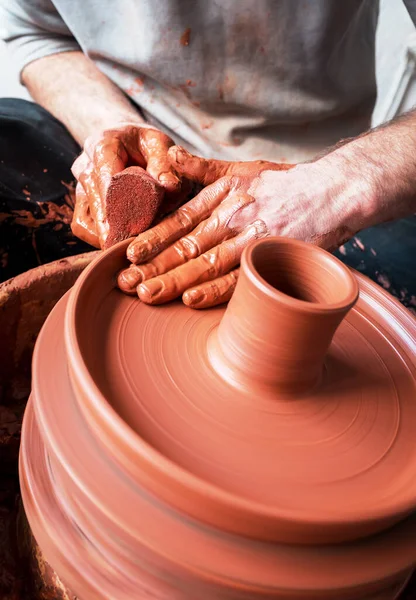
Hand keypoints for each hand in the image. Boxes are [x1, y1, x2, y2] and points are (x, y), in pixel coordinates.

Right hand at [71, 123, 189, 248]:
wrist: (128, 144)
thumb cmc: (146, 146)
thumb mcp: (161, 145)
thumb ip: (166, 163)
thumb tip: (170, 187)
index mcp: (103, 144)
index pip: (105, 173)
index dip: (117, 200)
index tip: (129, 222)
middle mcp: (86, 166)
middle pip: (96, 201)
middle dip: (116, 225)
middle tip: (135, 243)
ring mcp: (80, 187)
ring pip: (86, 219)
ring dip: (108, 235)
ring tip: (131, 245)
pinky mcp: (81, 205)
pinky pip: (84, 227)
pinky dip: (102, 238)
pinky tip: (122, 243)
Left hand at [118, 147, 361, 307]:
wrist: (332, 192)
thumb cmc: (285, 183)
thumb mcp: (241, 168)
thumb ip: (202, 166)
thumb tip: (169, 155)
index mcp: (222, 197)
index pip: (179, 221)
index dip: (152, 238)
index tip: (128, 253)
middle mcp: (233, 217)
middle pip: (186, 246)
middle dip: (154, 266)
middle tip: (126, 284)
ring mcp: (252, 239)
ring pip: (207, 264)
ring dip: (175, 281)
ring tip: (147, 295)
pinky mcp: (270, 258)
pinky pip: (239, 279)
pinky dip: (215, 290)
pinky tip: (191, 300)